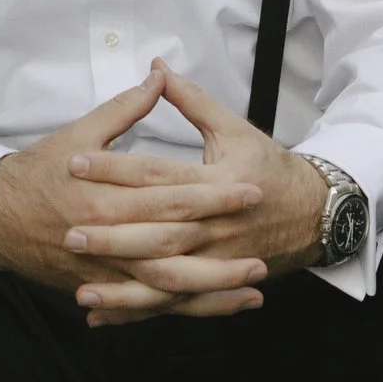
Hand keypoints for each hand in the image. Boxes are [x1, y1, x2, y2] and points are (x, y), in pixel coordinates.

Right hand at [0, 66, 283, 323]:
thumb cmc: (36, 172)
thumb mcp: (78, 132)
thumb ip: (125, 108)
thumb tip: (159, 75)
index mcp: (103, 194)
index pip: (168, 194)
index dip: (213, 194)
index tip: (251, 189)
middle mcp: (105, 235)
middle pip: (173, 242)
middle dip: (223, 244)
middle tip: (268, 241)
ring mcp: (102, 269)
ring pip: (166, 284)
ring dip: (213, 286)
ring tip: (256, 284)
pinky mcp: (101, 289)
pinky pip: (150, 305)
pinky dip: (186, 308)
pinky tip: (221, 306)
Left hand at [56, 63, 328, 325]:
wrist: (314, 213)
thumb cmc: (269, 167)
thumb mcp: (233, 128)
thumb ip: (191, 100)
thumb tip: (158, 66)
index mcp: (216, 182)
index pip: (158, 175)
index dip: (115, 169)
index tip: (74, 163)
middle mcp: (216, 226)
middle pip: (159, 233)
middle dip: (113, 236)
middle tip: (69, 231)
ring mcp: (216, 260)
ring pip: (166, 278)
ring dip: (124, 286)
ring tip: (81, 287)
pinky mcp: (214, 283)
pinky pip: (172, 303)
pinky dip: (137, 311)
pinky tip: (101, 315)